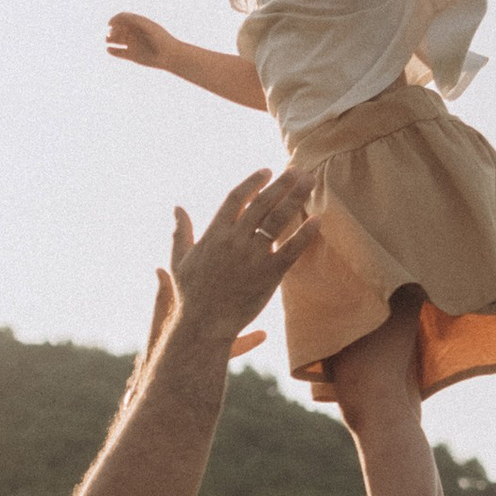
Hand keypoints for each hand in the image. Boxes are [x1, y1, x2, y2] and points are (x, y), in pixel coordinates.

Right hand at [105, 12, 167, 67]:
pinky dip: (112, 51)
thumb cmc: (160, 38)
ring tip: (108, 40)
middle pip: (118, 28)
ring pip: (116, 40)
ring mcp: (132, 44)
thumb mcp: (147, 26)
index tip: (111, 23)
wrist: (169, 55)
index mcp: (138, 24)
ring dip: (109, 39)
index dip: (114, 19)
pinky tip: (109, 50)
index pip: (122, 18)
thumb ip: (133, 20)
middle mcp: (134, 33)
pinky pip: (118, 53)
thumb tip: (118, 20)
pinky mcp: (132, 56)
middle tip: (112, 34)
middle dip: (112, 30)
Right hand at [152, 168, 316, 353]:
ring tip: (310, 181)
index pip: (236, 198)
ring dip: (295, 197)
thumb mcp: (179, 260)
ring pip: (278, 220)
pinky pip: (291, 250)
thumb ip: (180, 232)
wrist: (204, 325)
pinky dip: (304, 234)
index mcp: (214, 234)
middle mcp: (235, 240)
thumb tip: (177, 208)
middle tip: (297, 170)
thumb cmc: (190, 296)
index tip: (267, 172)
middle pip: (262, 203)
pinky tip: (317, 220)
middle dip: (281, 184)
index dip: (253, 182)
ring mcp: (253, 257)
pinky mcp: (269, 275)